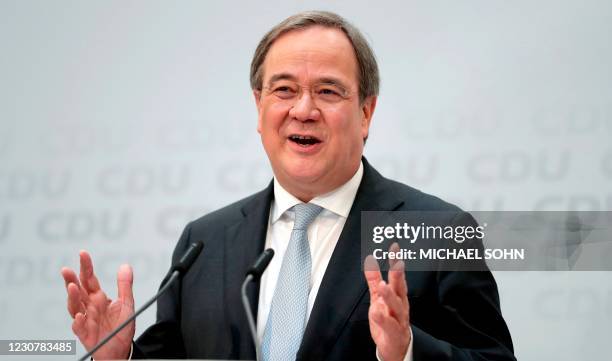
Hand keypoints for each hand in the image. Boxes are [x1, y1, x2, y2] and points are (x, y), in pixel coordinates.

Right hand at [61, 250, 134, 359]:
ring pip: (74, 307)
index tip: (83, 253)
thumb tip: (125, 265)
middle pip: (77, 291)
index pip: (89, 279)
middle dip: (71, 280)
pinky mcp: (85, 334)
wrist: (121, 349)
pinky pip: (79, 327)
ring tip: (72, 287)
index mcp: (98, 297)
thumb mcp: (127, 303)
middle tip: (66, 270)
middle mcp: (89, 306)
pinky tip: (79, 316)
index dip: (86, 266)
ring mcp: (86, 319)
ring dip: (72, 297)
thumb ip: (125, 285)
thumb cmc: (121, 327)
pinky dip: (78, 321)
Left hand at [364, 243, 410, 360]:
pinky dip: (382, 318)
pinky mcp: (393, 333)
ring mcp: (399, 319)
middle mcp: (401, 305)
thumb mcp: (378, 297)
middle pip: (400, 288)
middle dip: (399, 276)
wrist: (397, 347)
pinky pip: (388, 325)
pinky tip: (375, 312)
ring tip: (383, 286)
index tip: (394, 248)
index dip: (396, 262)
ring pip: (396, 306)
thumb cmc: (389, 319)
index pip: (397, 276)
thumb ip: (374, 279)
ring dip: (390, 295)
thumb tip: (369, 260)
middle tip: (397, 263)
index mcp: (398, 295)